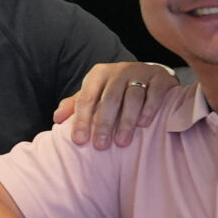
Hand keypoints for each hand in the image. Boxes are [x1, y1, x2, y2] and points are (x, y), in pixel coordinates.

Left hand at [54, 61, 179, 147]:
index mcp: (98, 74)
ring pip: (132, 96)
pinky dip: (149, 108)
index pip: (86, 98)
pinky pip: (155, 92)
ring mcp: (141, 72)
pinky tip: (144, 124)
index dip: (82, 120)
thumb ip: (76, 104)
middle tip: (101, 146)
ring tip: (122, 142)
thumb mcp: (95, 92)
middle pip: (109, 98)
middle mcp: (118, 71)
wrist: (150, 73)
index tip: (79, 141)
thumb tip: (56, 118)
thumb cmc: (117, 89)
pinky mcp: (160, 77)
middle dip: (103, 124)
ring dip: (126, 121)